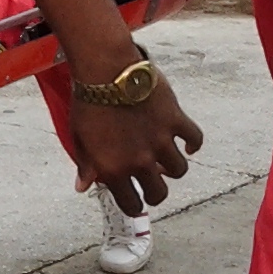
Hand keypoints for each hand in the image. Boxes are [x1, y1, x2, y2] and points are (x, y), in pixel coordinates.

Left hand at [71, 80, 204, 214]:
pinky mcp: (175, 120)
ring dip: (172, 168)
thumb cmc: (88, 100)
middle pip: (158, 193)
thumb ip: (85, 164)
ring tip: (165, 160)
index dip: (133, 204)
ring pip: (178, 170)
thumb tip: (83, 185)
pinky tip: (187, 144)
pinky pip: (194, 139)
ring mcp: (160, 142)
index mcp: (114, 168)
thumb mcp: (78, 136)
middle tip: (151, 182)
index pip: (130, 204)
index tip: (134, 200)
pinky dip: (193, 144)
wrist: (104, 69)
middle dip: (155, 192)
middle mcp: (140, 161)